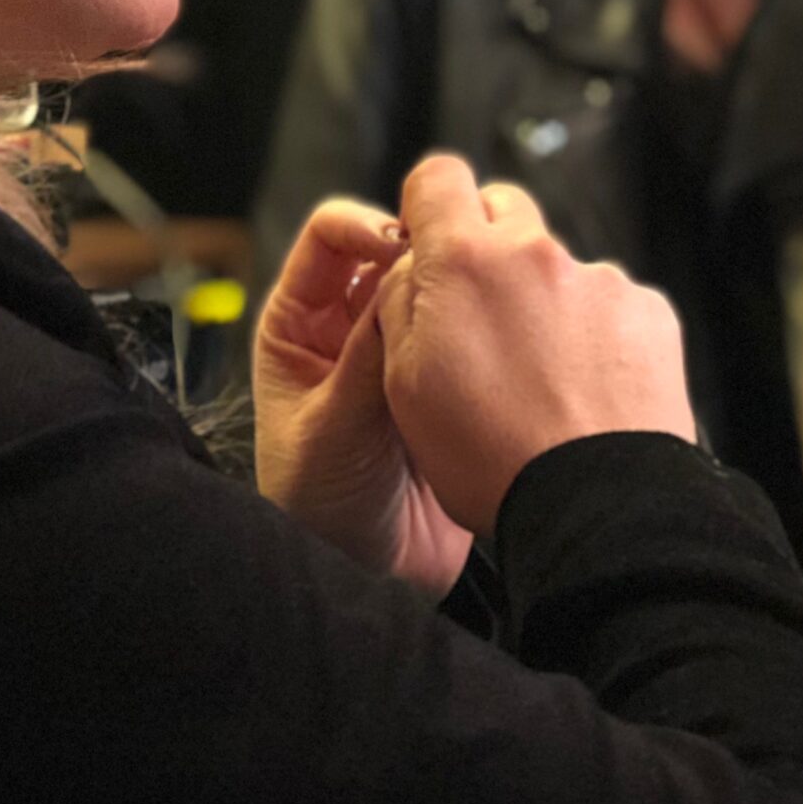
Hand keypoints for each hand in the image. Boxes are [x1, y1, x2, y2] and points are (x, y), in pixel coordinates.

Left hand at [253, 200, 471, 594]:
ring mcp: (401, 351)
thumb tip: (401, 277)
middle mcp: (350, 326)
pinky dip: (483, 325)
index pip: (329, 237)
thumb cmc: (318, 509)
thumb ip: (364, 356)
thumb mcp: (331, 428)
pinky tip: (503, 337)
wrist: (368, 578)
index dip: (366, 225)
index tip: (405, 243)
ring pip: (434, 289)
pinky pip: (465, 333)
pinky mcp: (444, 381)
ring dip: (456, 288)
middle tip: (456, 265)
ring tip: (483, 299)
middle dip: (423, 250)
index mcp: (300, 323)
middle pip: (391, 251)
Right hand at [374, 154, 697, 537]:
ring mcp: (600, 281)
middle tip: (482, 321)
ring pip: (558, 268)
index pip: (439, 177)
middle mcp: (536, 254)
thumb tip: (412, 266)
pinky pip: (611, 305)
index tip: (429, 240)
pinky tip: (587, 389)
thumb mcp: (404, 385)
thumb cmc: (491, 459)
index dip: (428, 203)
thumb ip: (401, 303)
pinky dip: (597, 335)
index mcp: (466, 263)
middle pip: (505, 210)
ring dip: (545, 302)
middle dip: (488, 248)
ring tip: (543, 380)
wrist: (597, 507)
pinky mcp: (650, 312)